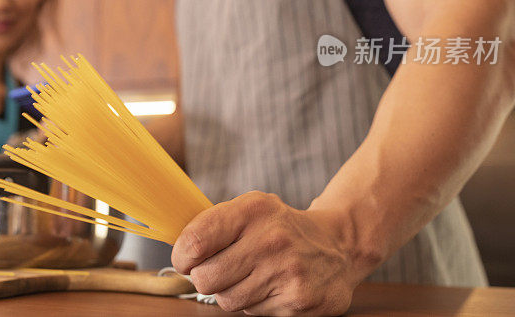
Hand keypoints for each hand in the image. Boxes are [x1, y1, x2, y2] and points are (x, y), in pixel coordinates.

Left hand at [171, 191, 363, 315]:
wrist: (338, 245)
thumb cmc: (280, 227)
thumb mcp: (250, 208)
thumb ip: (212, 223)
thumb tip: (176, 250)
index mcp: (253, 210)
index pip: (195, 241)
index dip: (181, 256)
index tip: (185, 259)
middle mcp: (271, 239)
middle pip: (205, 278)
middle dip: (204, 277)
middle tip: (219, 269)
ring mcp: (287, 271)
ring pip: (226, 300)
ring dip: (230, 292)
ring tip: (250, 275)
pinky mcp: (299, 301)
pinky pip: (252, 313)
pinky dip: (254, 303)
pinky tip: (270, 286)